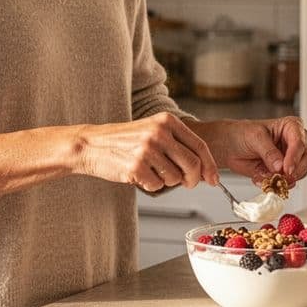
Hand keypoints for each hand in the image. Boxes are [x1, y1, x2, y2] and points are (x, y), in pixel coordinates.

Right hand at [68, 112, 219, 191]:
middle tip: (187, 183)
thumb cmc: (125, 141)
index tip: (214, 179)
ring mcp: (147, 149)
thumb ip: (178, 146)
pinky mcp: (136, 166)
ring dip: (167, 181)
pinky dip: (151, 185)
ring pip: (175, 178)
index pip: (200, 146)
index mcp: (167, 121)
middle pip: (192, 165)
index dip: (210, 166)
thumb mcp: (153, 132)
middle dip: (193, 179)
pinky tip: (139, 175)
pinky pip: (157, 185)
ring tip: (151, 171)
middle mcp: (159, 133)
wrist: (91, 144)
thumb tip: (204, 170)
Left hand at [193, 116, 306, 186]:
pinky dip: (276, 184)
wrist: (230, 147)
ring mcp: (290, 159)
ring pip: (300, 173)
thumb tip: (279, 166)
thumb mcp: (255, 137)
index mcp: (291, 127)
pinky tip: (263, 179)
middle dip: (295, 170)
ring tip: (269, 178)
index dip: (295, 157)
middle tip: (282, 177)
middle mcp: (295, 143)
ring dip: (285, 179)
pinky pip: (287, 183)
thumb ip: (269, 152)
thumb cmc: (242, 134)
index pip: (300, 142)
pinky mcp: (283, 173)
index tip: (287, 168)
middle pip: (306, 159)